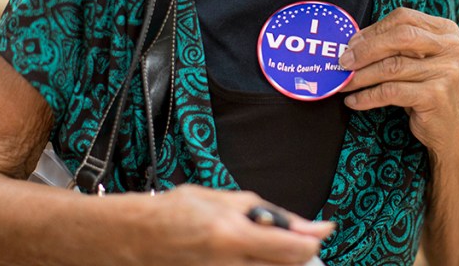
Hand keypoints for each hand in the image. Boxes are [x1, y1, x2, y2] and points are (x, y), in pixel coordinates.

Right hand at [132, 184, 334, 264]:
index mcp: (232, 236)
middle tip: (288, 236)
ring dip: (277, 260)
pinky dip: (258, 265)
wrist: (136, 237)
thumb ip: (268, 213)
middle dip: (297, 252)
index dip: (313, 240)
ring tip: (259, 243)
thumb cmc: (176, 211)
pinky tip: (248, 254)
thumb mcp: (225, 199)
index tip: (322, 230)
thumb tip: (306, 225)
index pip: (294, 251)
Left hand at [339, 7, 458, 151]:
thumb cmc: (426, 91)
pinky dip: (367, 96)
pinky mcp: (435, 95)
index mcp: (446, 31)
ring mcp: (446, 71)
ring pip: (392, 66)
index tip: (351, 43)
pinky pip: (391, 91)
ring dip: (361, 76)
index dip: (373, 30)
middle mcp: (452, 47)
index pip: (403, 18)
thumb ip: (394, 46)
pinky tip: (354, 101)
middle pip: (400, 37)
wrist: (450, 132)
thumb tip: (352, 44)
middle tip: (343, 62)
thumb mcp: (417, 62)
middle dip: (366, 49)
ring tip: (345, 83)